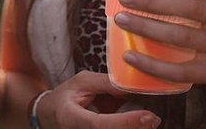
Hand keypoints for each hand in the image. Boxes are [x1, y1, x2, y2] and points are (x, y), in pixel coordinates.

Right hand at [35, 71, 160, 128]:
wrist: (51, 116)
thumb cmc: (66, 96)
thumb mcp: (82, 82)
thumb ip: (105, 84)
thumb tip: (131, 84)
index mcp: (72, 117)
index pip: (100, 125)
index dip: (125, 122)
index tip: (147, 115)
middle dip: (136, 128)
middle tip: (154, 118)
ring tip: (151, 121)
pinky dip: (128, 128)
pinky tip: (140, 125)